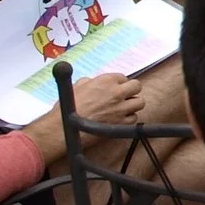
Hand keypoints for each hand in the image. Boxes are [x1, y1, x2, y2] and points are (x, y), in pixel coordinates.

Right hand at [23, 72, 146, 168]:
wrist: (64, 127)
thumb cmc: (68, 107)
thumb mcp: (76, 87)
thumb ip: (89, 81)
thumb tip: (92, 81)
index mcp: (106, 80)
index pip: (123, 77)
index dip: (118, 83)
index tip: (114, 88)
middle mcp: (117, 92)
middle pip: (137, 86)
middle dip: (130, 91)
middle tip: (124, 96)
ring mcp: (121, 108)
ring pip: (140, 102)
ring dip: (132, 104)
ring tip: (124, 107)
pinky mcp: (121, 123)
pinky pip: (134, 118)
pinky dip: (129, 118)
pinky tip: (120, 119)